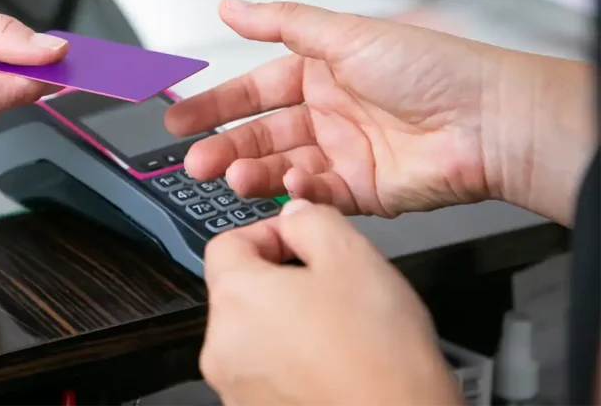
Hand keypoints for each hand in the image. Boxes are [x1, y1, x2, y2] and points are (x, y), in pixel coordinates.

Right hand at [165, 0, 571, 218]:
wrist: (488, 121)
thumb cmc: (431, 68)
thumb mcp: (344, 34)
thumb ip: (281, 22)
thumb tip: (231, 5)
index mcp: (322, 72)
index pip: (254, 91)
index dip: (216, 104)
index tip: (179, 119)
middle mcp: (329, 113)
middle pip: (261, 134)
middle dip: (225, 147)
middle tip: (194, 160)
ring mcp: (345, 153)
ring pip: (282, 166)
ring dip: (254, 172)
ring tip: (232, 176)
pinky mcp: (363, 191)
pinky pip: (317, 194)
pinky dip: (298, 190)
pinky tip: (289, 184)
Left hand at [200, 200, 460, 405]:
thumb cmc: (379, 358)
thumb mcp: (353, 257)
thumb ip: (313, 220)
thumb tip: (294, 215)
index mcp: (236, 298)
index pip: (227, 243)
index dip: (269, 234)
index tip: (302, 241)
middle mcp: (221, 346)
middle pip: (240, 292)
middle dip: (281, 281)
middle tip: (331, 288)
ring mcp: (234, 386)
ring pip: (254, 335)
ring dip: (288, 324)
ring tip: (340, 332)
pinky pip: (266, 373)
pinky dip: (293, 363)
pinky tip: (335, 365)